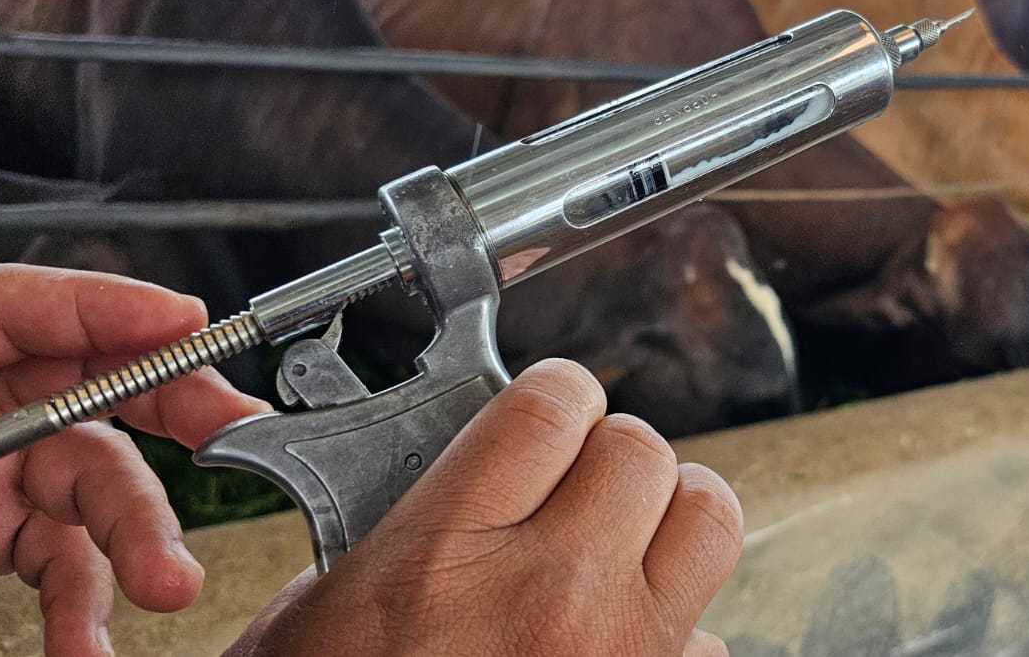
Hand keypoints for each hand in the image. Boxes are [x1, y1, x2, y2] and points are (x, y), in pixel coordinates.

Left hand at [0, 264, 269, 656]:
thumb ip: (44, 306)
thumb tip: (169, 312)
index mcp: (2, 329)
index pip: (102, 320)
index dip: (156, 326)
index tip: (200, 333)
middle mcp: (21, 401)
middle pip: (136, 405)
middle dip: (198, 427)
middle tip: (243, 440)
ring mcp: (14, 477)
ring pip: (112, 501)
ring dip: (148, 544)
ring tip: (169, 583)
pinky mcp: (2, 541)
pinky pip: (63, 573)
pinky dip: (81, 615)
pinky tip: (86, 643)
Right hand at [226, 358, 743, 656]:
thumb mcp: (318, 615)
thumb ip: (404, 527)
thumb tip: (477, 474)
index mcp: (445, 555)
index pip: (553, 404)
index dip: (552, 398)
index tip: (541, 414)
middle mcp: (548, 595)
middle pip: (641, 448)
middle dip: (606, 454)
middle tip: (570, 485)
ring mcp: (618, 654)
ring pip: (708, 516)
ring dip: (668, 515)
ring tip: (620, 539)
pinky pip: (710, 634)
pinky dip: (677, 627)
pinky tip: (620, 642)